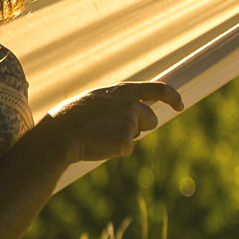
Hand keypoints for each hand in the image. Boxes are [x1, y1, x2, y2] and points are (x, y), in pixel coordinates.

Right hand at [40, 81, 183, 163]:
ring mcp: (129, 122)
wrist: (58, 136)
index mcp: (120, 91)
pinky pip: (126, 149)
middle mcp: (129, 103)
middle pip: (150, 118)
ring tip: (99, 135)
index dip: (171, 96)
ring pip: (137, 135)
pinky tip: (97, 145)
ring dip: (124, 138)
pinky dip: (113, 150)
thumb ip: (112, 103)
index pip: (157, 88)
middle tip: (120, 131)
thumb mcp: (92, 101)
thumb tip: (125, 111)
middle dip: (141, 126)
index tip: (179, 104)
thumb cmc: (68, 119)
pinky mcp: (126, 141)